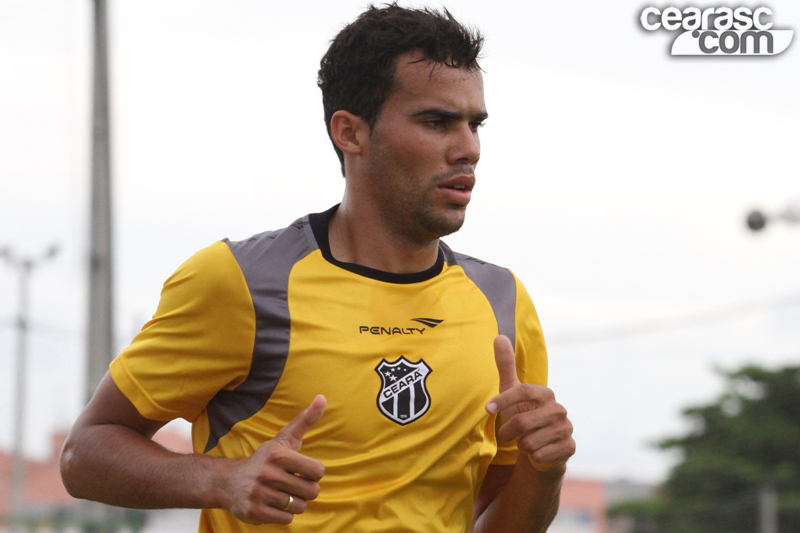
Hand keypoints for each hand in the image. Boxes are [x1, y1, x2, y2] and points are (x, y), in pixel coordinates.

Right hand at [224, 395, 326, 523]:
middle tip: (293, 485)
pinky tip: (273, 504)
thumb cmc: (266, 460)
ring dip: (295, 503)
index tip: (301, 471)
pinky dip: (284, 514)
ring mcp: (260, 493)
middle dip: (306, 490)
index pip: (318, 471)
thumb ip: (305, 419)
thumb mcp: (285, 438)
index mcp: (278, 455)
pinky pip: (287, 519)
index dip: (313, 473)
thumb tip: (322, 397)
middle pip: (312, 491)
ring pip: (299, 506)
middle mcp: (268, 473)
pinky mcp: (254, 512)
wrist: (229, 482)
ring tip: (282, 494)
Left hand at [486, 336, 574, 471]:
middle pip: (522, 422)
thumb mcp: (511, 391)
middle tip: (508, 434)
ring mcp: (566, 428)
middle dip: (508, 431)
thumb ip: (506, 365)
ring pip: (529, 441)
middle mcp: (559, 409)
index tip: (487, 409)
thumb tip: (499, 336)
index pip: (521, 391)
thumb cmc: (523, 415)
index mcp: (545, 393)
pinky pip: (540, 455)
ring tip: (526, 441)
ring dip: (521, 445)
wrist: (542, 447)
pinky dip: (533, 456)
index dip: (502, 400)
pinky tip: (537, 451)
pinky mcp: (570, 447)